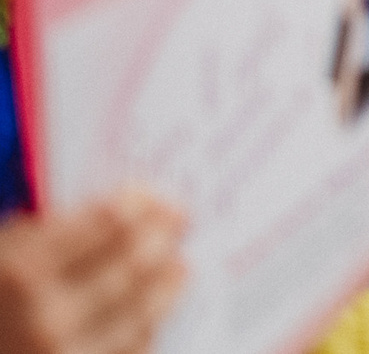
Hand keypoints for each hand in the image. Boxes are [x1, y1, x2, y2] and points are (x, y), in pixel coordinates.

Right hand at [0, 192, 186, 353]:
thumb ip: (43, 235)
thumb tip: (122, 207)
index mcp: (20, 272)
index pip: (105, 225)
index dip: (137, 207)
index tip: (155, 197)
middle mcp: (46, 316)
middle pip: (131, 268)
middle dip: (159, 240)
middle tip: (180, 221)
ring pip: (138, 315)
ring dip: (164, 286)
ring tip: (178, 268)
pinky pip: (127, 353)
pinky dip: (143, 330)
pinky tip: (148, 315)